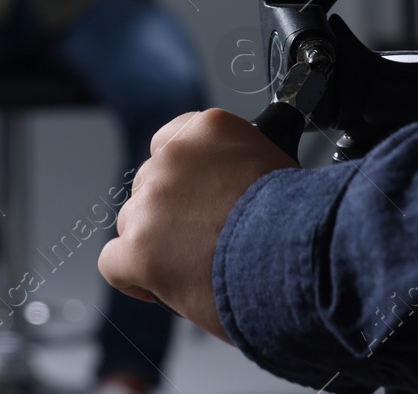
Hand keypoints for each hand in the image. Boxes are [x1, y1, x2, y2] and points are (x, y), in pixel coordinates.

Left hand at [97, 109, 296, 342]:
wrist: (304, 258)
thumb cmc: (300, 223)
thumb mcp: (273, 166)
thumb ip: (239, 165)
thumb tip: (235, 183)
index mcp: (209, 130)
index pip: (171, 141)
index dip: (180, 176)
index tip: (193, 194)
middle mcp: (174, 157)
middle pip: (150, 186)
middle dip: (170, 214)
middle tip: (203, 240)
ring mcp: (152, 202)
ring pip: (133, 223)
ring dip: (155, 245)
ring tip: (195, 268)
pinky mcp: (139, 248)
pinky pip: (113, 261)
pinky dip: (132, 278)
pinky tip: (159, 287)